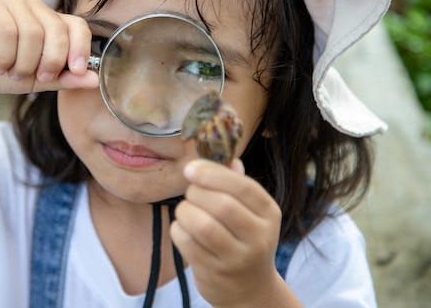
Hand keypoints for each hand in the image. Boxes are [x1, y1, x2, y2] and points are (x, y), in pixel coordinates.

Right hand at [0, 0, 98, 96]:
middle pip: (56, 30)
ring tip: (13, 73)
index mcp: (53, 22)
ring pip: (31, 33)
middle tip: (38, 77)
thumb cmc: (7, 73)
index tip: (79, 70)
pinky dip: (5, 56)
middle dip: (50, 61)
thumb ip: (66, 78)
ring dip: (23, 62)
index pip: (78, 26)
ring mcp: (13, 4)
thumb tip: (94, 80)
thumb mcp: (41, 81)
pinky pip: (7, 30)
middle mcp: (36, 8)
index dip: (81, 47)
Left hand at [170, 158, 284, 306]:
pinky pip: (187, 243)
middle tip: (190, 193)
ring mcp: (238, 258)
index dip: (212, 174)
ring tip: (185, 211)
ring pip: (202, 225)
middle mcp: (259, 237)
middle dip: (196, 192)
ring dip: (185, 211)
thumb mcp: (251, 212)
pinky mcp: (215, 272)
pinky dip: (178, 230)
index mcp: (269, 213)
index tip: (191, 169)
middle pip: (222, 205)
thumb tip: (228, 158)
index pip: (243, 186)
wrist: (249, 289)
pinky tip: (183, 228)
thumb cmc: (244, 239)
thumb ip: (237, 184)